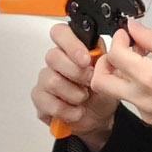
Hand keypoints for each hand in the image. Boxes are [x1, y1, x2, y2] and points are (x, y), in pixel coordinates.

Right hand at [31, 22, 119, 144]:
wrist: (99, 118)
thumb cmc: (101, 93)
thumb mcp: (111, 75)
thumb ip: (105, 59)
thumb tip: (106, 48)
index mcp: (73, 49)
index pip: (61, 33)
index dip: (71, 44)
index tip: (85, 59)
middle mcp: (57, 61)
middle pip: (53, 56)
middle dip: (77, 73)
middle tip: (89, 82)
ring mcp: (46, 79)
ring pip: (52, 81)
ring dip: (74, 94)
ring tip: (84, 98)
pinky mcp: (40, 98)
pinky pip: (49, 102)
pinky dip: (68, 110)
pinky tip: (76, 110)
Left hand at [90, 20, 151, 132]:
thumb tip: (134, 28)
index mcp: (150, 77)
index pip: (115, 55)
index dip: (117, 39)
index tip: (127, 34)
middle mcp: (143, 98)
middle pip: (101, 81)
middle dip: (105, 62)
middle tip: (120, 50)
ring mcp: (145, 111)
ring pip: (116, 91)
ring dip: (120, 73)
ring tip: (141, 59)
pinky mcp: (151, 118)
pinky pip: (132, 99)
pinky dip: (133, 84)